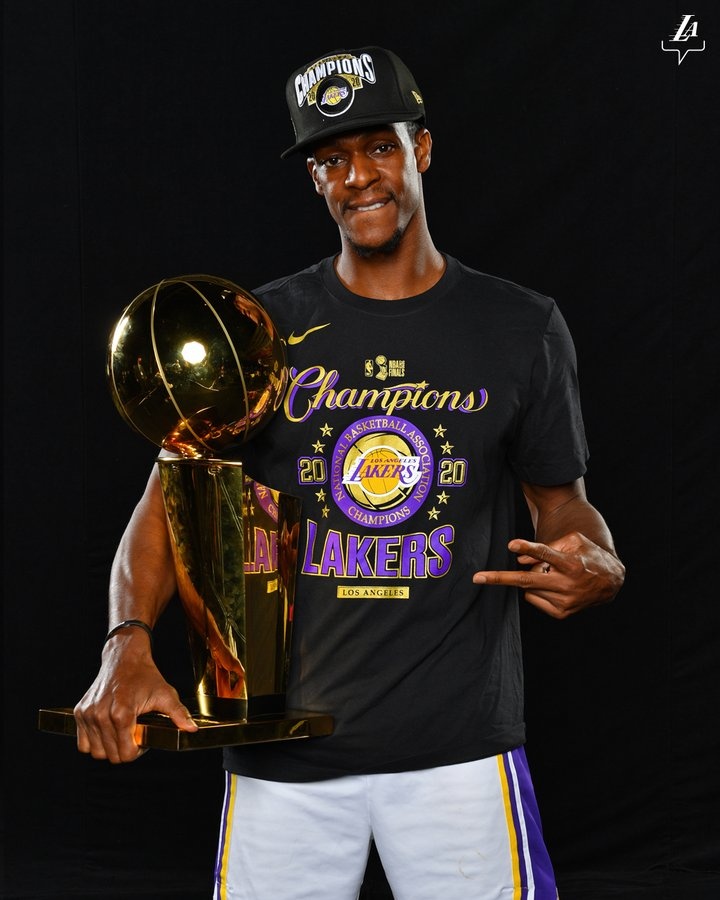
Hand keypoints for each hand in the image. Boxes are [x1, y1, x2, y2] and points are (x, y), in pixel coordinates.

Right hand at [74, 633, 196, 762]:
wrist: (125, 657)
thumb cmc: (144, 675)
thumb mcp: (165, 693)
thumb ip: (178, 714)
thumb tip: (191, 729)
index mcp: (122, 713)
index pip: (126, 754)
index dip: (138, 751)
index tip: (142, 739)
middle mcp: (101, 715)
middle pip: (111, 756)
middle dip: (125, 750)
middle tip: (134, 735)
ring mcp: (88, 714)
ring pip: (96, 752)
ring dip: (109, 747)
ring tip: (122, 732)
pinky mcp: (80, 712)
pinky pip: (83, 743)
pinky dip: (94, 742)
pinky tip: (108, 731)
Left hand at [472, 531, 624, 618]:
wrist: (610, 582)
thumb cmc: (588, 555)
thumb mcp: (573, 542)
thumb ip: (545, 547)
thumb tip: (518, 558)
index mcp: (571, 562)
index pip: (546, 553)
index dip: (528, 548)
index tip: (511, 544)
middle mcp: (567, 584)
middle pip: (527, 580)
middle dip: (501, 578)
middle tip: (478, 577)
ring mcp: (564, 601)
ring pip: (529, 588)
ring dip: (532, 578)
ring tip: (551, 574)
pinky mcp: (561, 613)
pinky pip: (533, 599)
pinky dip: (536, 591)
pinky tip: (551, 586)